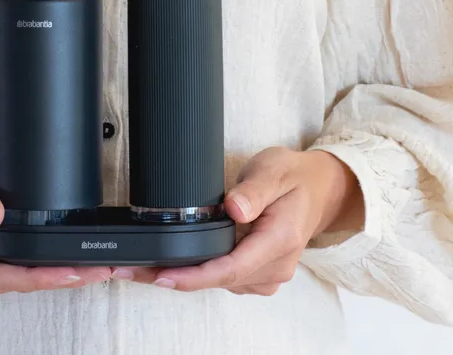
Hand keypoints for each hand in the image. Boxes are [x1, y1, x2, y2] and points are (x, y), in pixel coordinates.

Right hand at [0, 132, 110, 292]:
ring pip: (9, 272)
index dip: (38, 278)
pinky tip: (53, 253)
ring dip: (47, 271)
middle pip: (10, 280)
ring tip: (85, 266)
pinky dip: (32, 258)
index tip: (72, 274)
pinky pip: (4, 257)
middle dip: (54, 279)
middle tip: (95, 271)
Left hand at [112, 147, 363, 294]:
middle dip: (176, 277)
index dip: (194, 276)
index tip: (162, 276)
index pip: (231, 268)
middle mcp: (276, 265)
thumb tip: (234, 209)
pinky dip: (200, 273)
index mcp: (280, 240)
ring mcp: (269, 274)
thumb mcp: (274, 169)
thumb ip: (253, 190)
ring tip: (144, 266)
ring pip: (220, 283)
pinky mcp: (260, 275)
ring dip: (184, 277)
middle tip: (133, 270)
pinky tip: (177, 263)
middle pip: (219, 280)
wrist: (319, 190)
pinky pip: (226, 279)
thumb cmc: (294, 177)